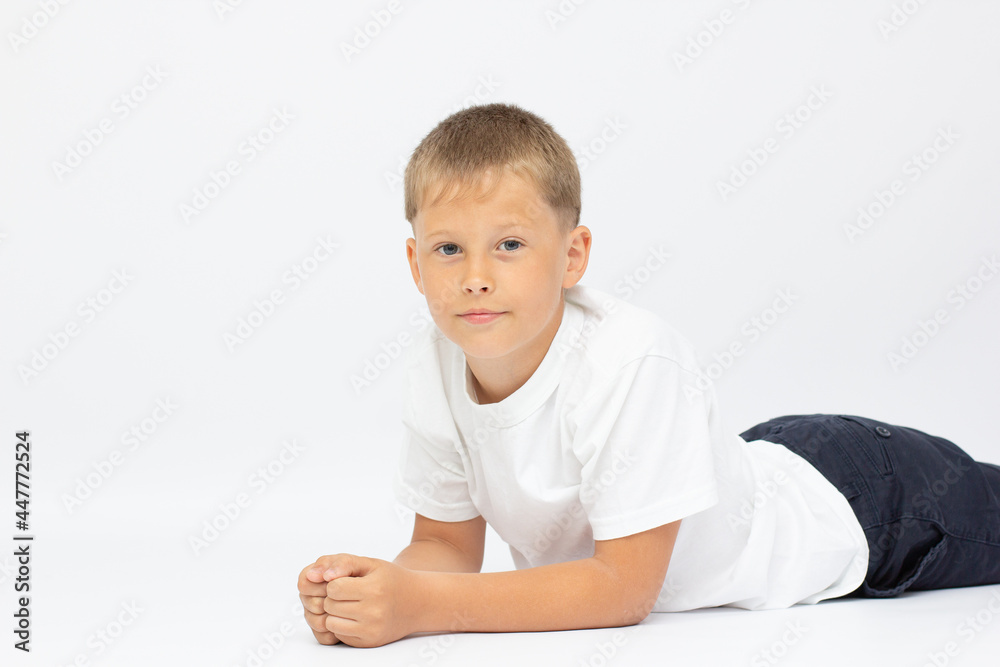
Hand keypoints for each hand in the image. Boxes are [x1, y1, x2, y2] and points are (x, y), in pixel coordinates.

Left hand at [300, 553, 423, 647]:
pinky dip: (342, 625)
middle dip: (334, 597)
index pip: (334, 588)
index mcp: (374, 589)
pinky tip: (356, 616)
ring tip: (351, 604)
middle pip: (330, 605)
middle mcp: (374, 612)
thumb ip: (342, 562)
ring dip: (335, 612)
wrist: (417, 602)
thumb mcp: (370, 563)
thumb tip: (314, 575)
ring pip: (331, 622)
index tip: (347, 581)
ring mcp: (371, 630)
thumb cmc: (391, 579)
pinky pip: (339, 635)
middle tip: (349, 593)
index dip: (336, 582)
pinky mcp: (369, 642)